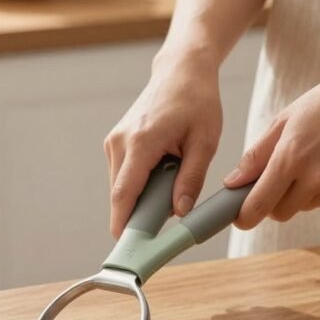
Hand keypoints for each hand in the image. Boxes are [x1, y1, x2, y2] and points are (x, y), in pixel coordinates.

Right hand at [104, 50, 222, 237]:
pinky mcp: (116, 143)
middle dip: (142, 214)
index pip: (124, 194)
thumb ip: (191, 179)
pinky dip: (143, 184)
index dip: (124, 225)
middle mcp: (120, 142)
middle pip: (122, 196)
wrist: (181, 70)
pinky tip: (166, 169)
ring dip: (145, 196)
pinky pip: (125, 176)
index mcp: (142, 141)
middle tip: (172, 216)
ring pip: (123, 188)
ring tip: (175, 179)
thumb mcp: (205, 141)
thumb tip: (180, 213)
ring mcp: (114, 142)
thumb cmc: (197, 101)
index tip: (128, 249)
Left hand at [225, 63, 319, 228]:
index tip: (239, 217)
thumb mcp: (285, 120)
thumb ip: (257, 155)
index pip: (259, 204)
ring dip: (300, 193)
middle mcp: (316, 176)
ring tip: (311, 159)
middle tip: (274, 180)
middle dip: (272, 202)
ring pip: (306, 206)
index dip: (245, 216)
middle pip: (281, 213)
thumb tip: (233, 182)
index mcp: (291, 157)